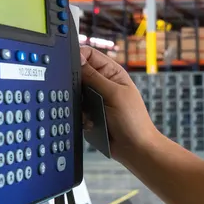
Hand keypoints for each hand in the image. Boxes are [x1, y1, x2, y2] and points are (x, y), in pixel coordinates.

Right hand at [79, 45, 159, 162]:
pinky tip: (91, 122)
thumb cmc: (133, 120)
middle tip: (82, 95)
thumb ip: (94, 77)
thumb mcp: (114, 94)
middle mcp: (102, 83)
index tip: (69, 66)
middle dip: (75, 84)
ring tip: (90, 112)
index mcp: (111, 72)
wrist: (134, 148)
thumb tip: (78, 59)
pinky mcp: (89, 113)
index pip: (89, 55)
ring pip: (74, 92)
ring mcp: (95, 99)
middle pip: (78, 74)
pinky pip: (76, 108)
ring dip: (78, 102)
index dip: (78, 57)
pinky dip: (80, 115)